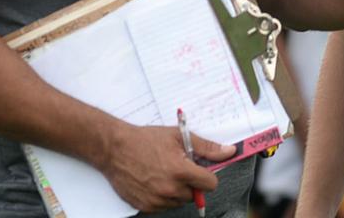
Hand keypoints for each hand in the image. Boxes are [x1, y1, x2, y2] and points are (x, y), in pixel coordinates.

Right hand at [100, 123, 235, 211]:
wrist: (114, 148)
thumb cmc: (146, 139)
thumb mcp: (179, 136)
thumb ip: (207, 147)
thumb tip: (229, 151)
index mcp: (181, 171)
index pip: (210, 184)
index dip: (207, 175)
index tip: (200, 169)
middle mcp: (170, 189)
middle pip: (195, 194)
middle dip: (191, 182)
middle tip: (177, 167)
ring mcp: (156, 200)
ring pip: (179, 201)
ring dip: (177, 190)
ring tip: (164, 172)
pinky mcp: (145, 206)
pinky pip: (164, 206)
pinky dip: (163, 197)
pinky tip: (154, 181)